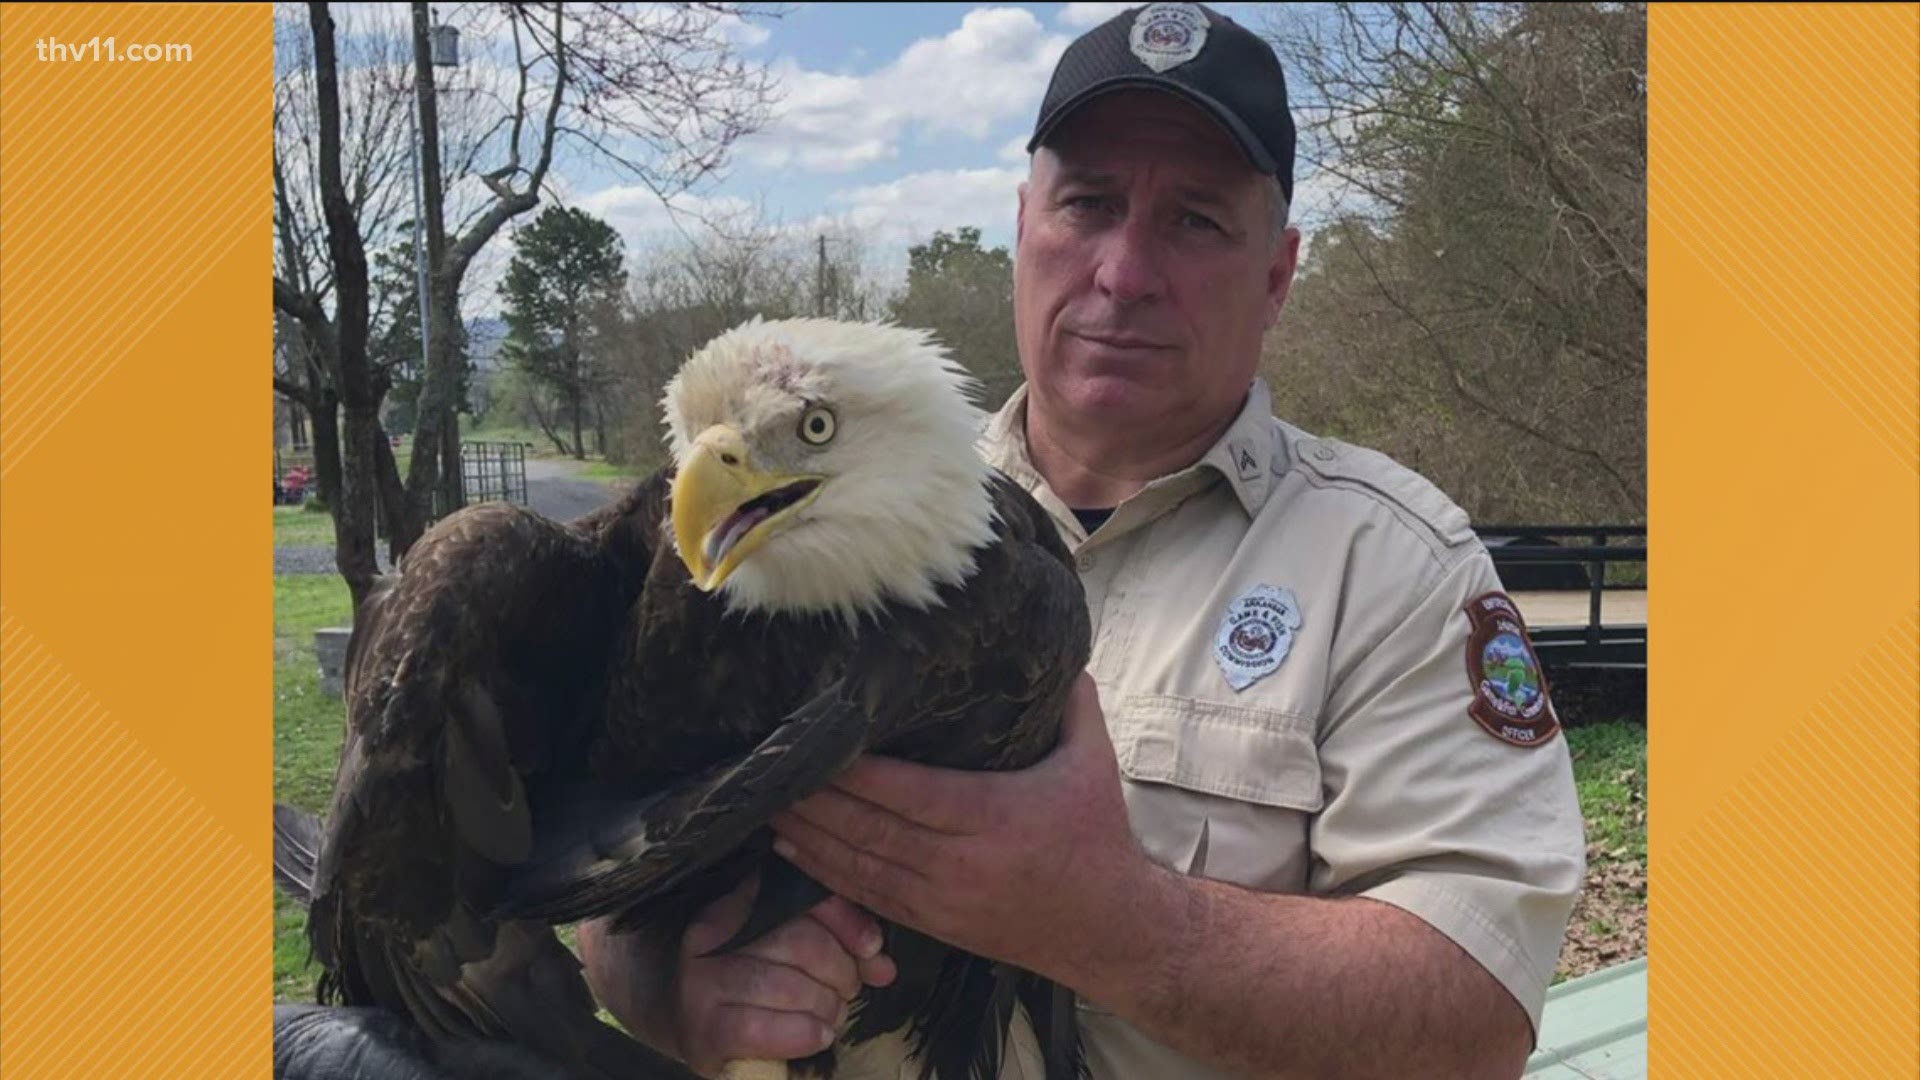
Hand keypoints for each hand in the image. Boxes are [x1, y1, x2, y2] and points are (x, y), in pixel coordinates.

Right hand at [670, 871, 897, 1076]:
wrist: (676, 1014)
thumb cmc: (743, 977)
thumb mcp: (784, 947)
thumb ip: (836, 944)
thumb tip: (884, 967)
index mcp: (737, 903)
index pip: (801, 897)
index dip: (846, 921)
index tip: (871, 947)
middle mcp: (714, 937)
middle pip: (802, 942)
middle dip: (841, 972)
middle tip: (845, 990)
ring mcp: (703, 984)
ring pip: (788, 987)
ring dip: (825, 1006)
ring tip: (830, 1015)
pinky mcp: (703, 1030)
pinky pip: (763, 1029)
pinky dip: (802, 1033)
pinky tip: (817, 1035)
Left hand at [769, 673, 1153, 986]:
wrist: (1108, 930)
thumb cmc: (1097, 835)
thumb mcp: (1093, 760)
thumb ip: (1070, 701)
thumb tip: (1054, 639)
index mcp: (994, 815)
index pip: (909, 792)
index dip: (857, 772)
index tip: (818, 742)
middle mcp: (960, 861)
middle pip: (870, 828)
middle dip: (815, 799)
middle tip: (770, 766)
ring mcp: (941, 898)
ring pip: (858, 865)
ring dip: (806, 836)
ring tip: (764, 803)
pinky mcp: (932, 924)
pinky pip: (865, 895)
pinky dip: (822, 873)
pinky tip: (790, 851)